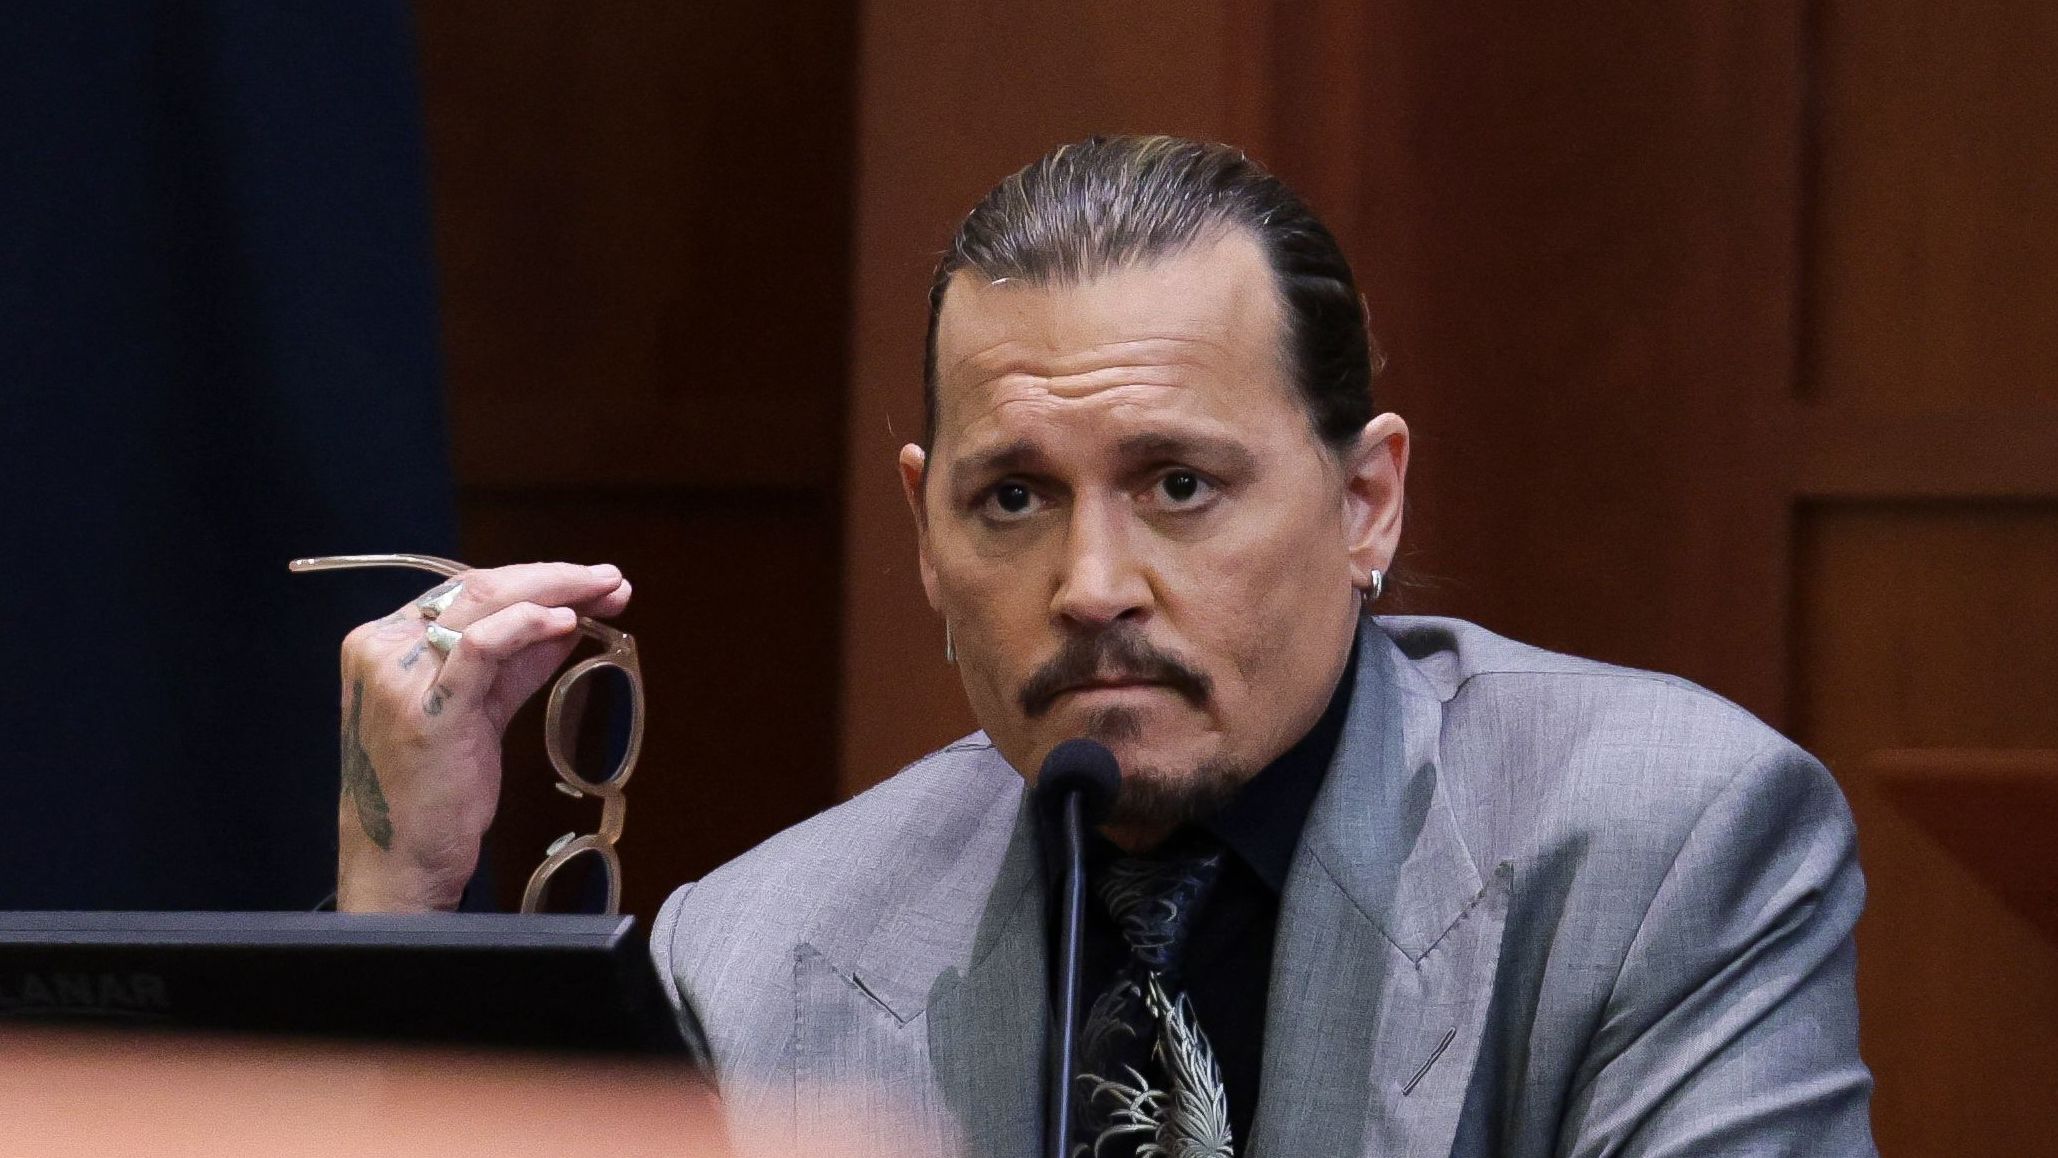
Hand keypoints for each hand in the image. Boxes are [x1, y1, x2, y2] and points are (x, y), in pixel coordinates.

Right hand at [334, 562, 632, 910]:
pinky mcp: (426, 710)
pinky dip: (526, 626)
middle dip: (555, 578)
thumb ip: (517, 662)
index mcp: (386, 641)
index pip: (468, 589)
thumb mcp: (480, 710)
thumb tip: (568, 618)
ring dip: (555, 592)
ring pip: (484, 605)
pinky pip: (479, 648)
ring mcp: (399, 677)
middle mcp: (384, 649)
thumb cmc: (436, 789)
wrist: (402, 860)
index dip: (536, 578)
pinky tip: (565, 623)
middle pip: (479, 588)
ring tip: (604, 592)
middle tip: (609, 579)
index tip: (591, 582)